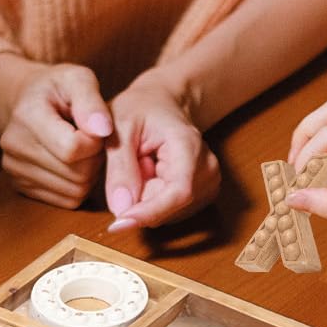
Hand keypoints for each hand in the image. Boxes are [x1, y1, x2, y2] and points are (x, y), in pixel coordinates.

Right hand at [0, 53, 112, 207]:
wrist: (28, 101)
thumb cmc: (58, 88)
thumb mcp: (78, 79)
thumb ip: (92, 101)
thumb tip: (104, 130)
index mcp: (27, 116)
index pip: (72, 149)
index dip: (95, 143)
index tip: (97, 128)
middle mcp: (14, 147)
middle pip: (76, 174)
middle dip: (94, 159)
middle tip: (92, 139)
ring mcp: (15, 170)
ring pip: (74, 191)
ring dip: (89, 173)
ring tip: (83, 149)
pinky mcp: (21, 187)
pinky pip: (67, 201)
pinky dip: (78, 185)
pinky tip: (74, 163)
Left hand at [103, 72, 219, 229]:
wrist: (164, 102)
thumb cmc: (141, 109)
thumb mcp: (119, 127)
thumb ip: (119, 168)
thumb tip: (121, 209)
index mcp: (190, 147)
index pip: (178, 193)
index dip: (149, 212)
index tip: (119, 224)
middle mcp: (207, 170)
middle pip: (168, 208)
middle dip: (140, 197)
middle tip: (133, 162)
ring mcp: (208, 185)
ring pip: (165, 214)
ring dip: (145, 197)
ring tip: (144, 164)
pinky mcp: (201, 196)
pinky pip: (167, 213)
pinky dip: (152, 199)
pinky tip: (152, 175)